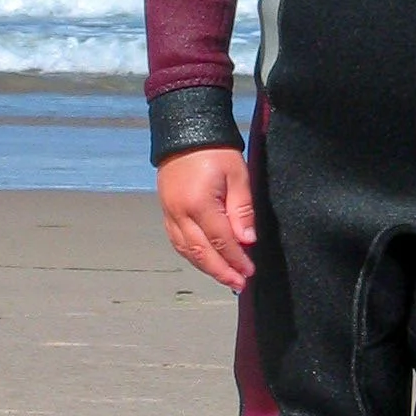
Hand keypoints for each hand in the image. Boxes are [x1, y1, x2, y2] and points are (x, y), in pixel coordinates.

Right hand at [157, 148, 255, 292]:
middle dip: (221, 271)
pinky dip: (191, 255)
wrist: (185, 131)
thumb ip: (242, 209)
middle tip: (239, 284)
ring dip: (206, 267)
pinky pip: (177, 241)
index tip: (250, 272)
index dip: (236, 259)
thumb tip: (247, 241)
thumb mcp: (237, 174)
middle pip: (201, 252)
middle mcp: (180, 214)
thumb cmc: (216, 151)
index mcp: (199, 204)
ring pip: (186, 251)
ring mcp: (169, 214)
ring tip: (225, 278)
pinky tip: (204, 261)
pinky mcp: (166, 211)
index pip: (221, 241)